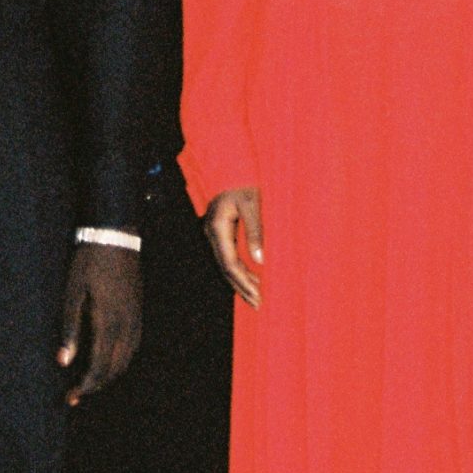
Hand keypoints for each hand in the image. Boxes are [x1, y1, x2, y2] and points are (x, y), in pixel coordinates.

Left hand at [57, 244, 141, 404]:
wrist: (116, 237)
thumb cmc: (89, 263)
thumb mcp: (73, 293)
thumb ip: (69, 329)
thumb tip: (63, 361)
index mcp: (108, 322)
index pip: (99, 367)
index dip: (85, 387)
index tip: (70, 397)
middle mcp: (126, 326)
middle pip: (114, 370)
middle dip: (95, 386)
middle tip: (74, 395)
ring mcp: (136, 320)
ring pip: (125, 361)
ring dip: (107, 376)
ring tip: (88, 383)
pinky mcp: (138, 314)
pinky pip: (132, 348)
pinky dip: (119, 362)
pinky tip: (106, 362)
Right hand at [204, 188, 263, 306]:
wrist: (231, 167)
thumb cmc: (243, 182)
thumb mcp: (253, 204)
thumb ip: (256, 231)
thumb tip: (260, 261)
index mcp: (218, 227)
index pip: (230, 264)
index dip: (244, 283)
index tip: (259, 296)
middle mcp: (212, 233)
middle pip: (226, 269)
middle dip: (243, 288)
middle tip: (260, 305)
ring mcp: (215, 234)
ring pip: (226, 266)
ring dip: (241, 283)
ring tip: (257, 299)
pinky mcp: (221, 233)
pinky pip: (229, 257)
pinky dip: (240, 271)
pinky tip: (251, 280)